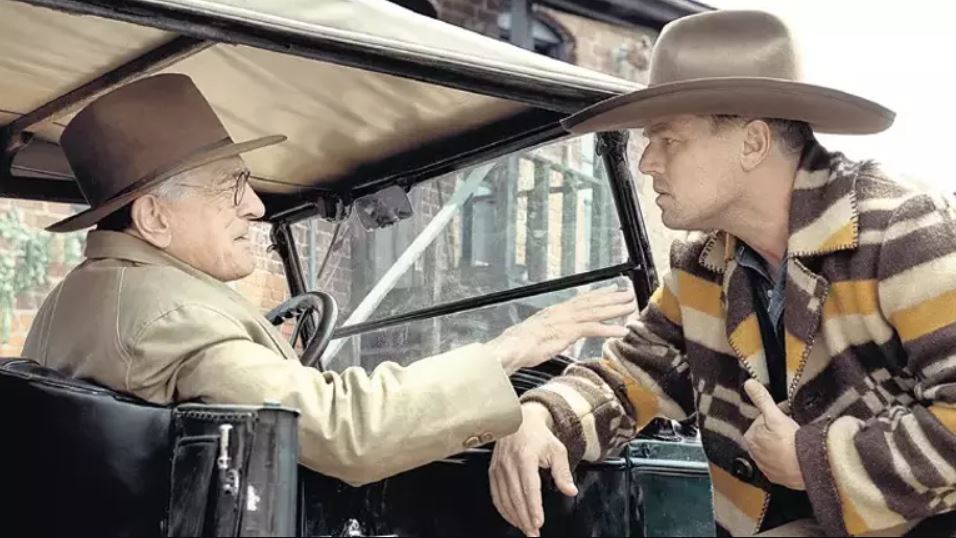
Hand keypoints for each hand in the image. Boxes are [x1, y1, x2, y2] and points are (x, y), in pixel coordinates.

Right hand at [489, 286, 635, 373]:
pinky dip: (609, 329)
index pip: (581, 299)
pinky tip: (622, 331)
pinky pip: (593, 329)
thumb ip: (551, 331)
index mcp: (556, 311)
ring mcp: (566, 321)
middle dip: (612, 298)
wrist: (511, 347)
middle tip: (629, 293)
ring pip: (596, 312)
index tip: (612, 289)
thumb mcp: (538, 333)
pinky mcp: (567, 332)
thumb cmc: (520, 344)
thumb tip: (557, 334)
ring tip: (631, 306)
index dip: (598, 293)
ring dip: (615, 309)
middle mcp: (563, 312)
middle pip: (592, 302)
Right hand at [490, 404, 577, 536]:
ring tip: (525, 529)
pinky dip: (504, 509)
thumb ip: (563, 472)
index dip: (533, 507)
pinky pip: (496, 495)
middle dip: (525, 518)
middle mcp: (509, 464)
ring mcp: (498, 468)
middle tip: (534, 533)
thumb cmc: (538, 435)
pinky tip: (512, 518)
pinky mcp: (493, 471)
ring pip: (505, 499)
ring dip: (515, 517)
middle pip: (516, 497)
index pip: (529, 487)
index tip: (538, 522)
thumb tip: (570, 490)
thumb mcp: (557, 450)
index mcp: (525, 457)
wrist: (520, 421)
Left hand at [743, 380, 805, 489]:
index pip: (761, 420)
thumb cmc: (790, 442)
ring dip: (782, 444)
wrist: (808, 467)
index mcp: (750, 438)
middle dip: (778, 429)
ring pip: (773, 449)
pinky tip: (796, 455)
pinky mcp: (778, 477)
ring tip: (796, 441)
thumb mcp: (775, 416)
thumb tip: (749, 384)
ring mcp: (766, 467)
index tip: (787, 413)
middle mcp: (754, 454)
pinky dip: (787, 458)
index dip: (775, 414)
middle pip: (766, 435)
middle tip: (793, 426)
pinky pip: (781, 464)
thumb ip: (762, 399)